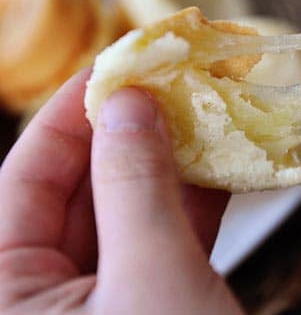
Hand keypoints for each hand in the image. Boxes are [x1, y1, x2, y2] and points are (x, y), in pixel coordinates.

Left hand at [0, 70, 241, 313]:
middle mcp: (40, 296)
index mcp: (6, 292)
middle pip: (78, 193)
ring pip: (123, 217)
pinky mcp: (142, 308)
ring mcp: (94, 304)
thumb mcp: (152, 276)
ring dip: (168, 171)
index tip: (116, 69)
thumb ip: (136, 186)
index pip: (26, 179)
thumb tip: (131, 104)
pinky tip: (220, 171)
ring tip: (203, 122)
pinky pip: (155, 247)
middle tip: (171, 91)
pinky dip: (190, 211)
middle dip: (131, 140)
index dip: (71, 115)